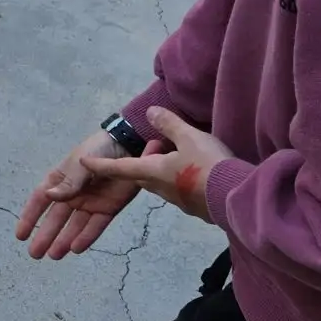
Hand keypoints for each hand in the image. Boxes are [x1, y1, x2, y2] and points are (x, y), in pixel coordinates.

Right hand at [16, 132, 146, 259]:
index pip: (40, 200)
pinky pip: (95, 226)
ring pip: (73, 226)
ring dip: (63, 241)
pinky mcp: (108, 208)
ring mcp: (90, 203)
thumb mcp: (81, 163)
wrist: (131, 145)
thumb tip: (49, 197)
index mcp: (60, 180)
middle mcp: (72, 194)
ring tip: (53, 256)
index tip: (20, 235)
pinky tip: (76, 248)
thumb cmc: (100, 149)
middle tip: (35, 254)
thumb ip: (68, 183)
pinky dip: (86, 237)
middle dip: (45, 236)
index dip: (29, 217)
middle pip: (55, 219)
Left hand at [80, 106, 233, 221]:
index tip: (83, 163)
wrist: (237, 197)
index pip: (118, 168)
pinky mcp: (196, 208)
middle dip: (141, 162)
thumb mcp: (188, 137)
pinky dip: (180, 180)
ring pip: (161, 184)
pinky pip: (180, 191)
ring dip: (162, 170)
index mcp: (152, 172)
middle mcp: (160, 189)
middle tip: (157, 145)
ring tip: (179, 155)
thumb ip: (168, 124)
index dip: (100, 164)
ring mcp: (179, 201)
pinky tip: (196, 173)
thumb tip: (150, 112)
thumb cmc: (207, 165)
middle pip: (141, 175)